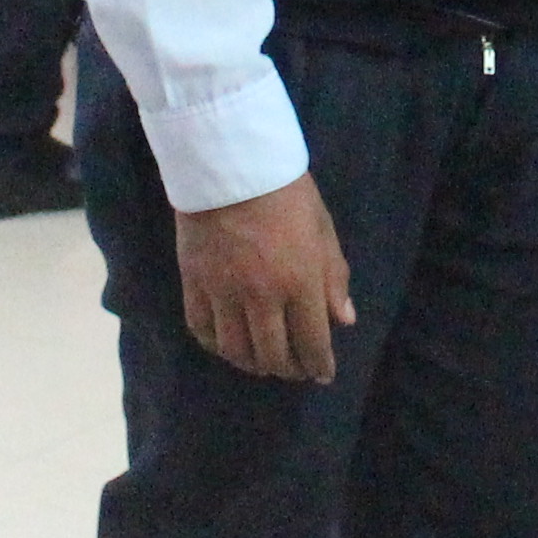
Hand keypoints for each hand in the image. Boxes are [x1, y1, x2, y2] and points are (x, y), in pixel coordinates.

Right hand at [175, 174, 353, 383]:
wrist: (230, 164)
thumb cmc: (287, 192)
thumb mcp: (323, 230)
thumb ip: (333, 278)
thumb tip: (344, 320)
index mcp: (300, 282)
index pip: (311, 342)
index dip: (319, 365)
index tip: (322, 374)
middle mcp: (261, 297)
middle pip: (273, 355)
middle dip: (288, 369)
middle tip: (295, 370)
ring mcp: (223, 293)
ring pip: (236, 350)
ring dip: (253, 364)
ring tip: (262, 363)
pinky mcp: (193, 284)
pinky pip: (202, 330)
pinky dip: (217, 346)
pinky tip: (227, 346)